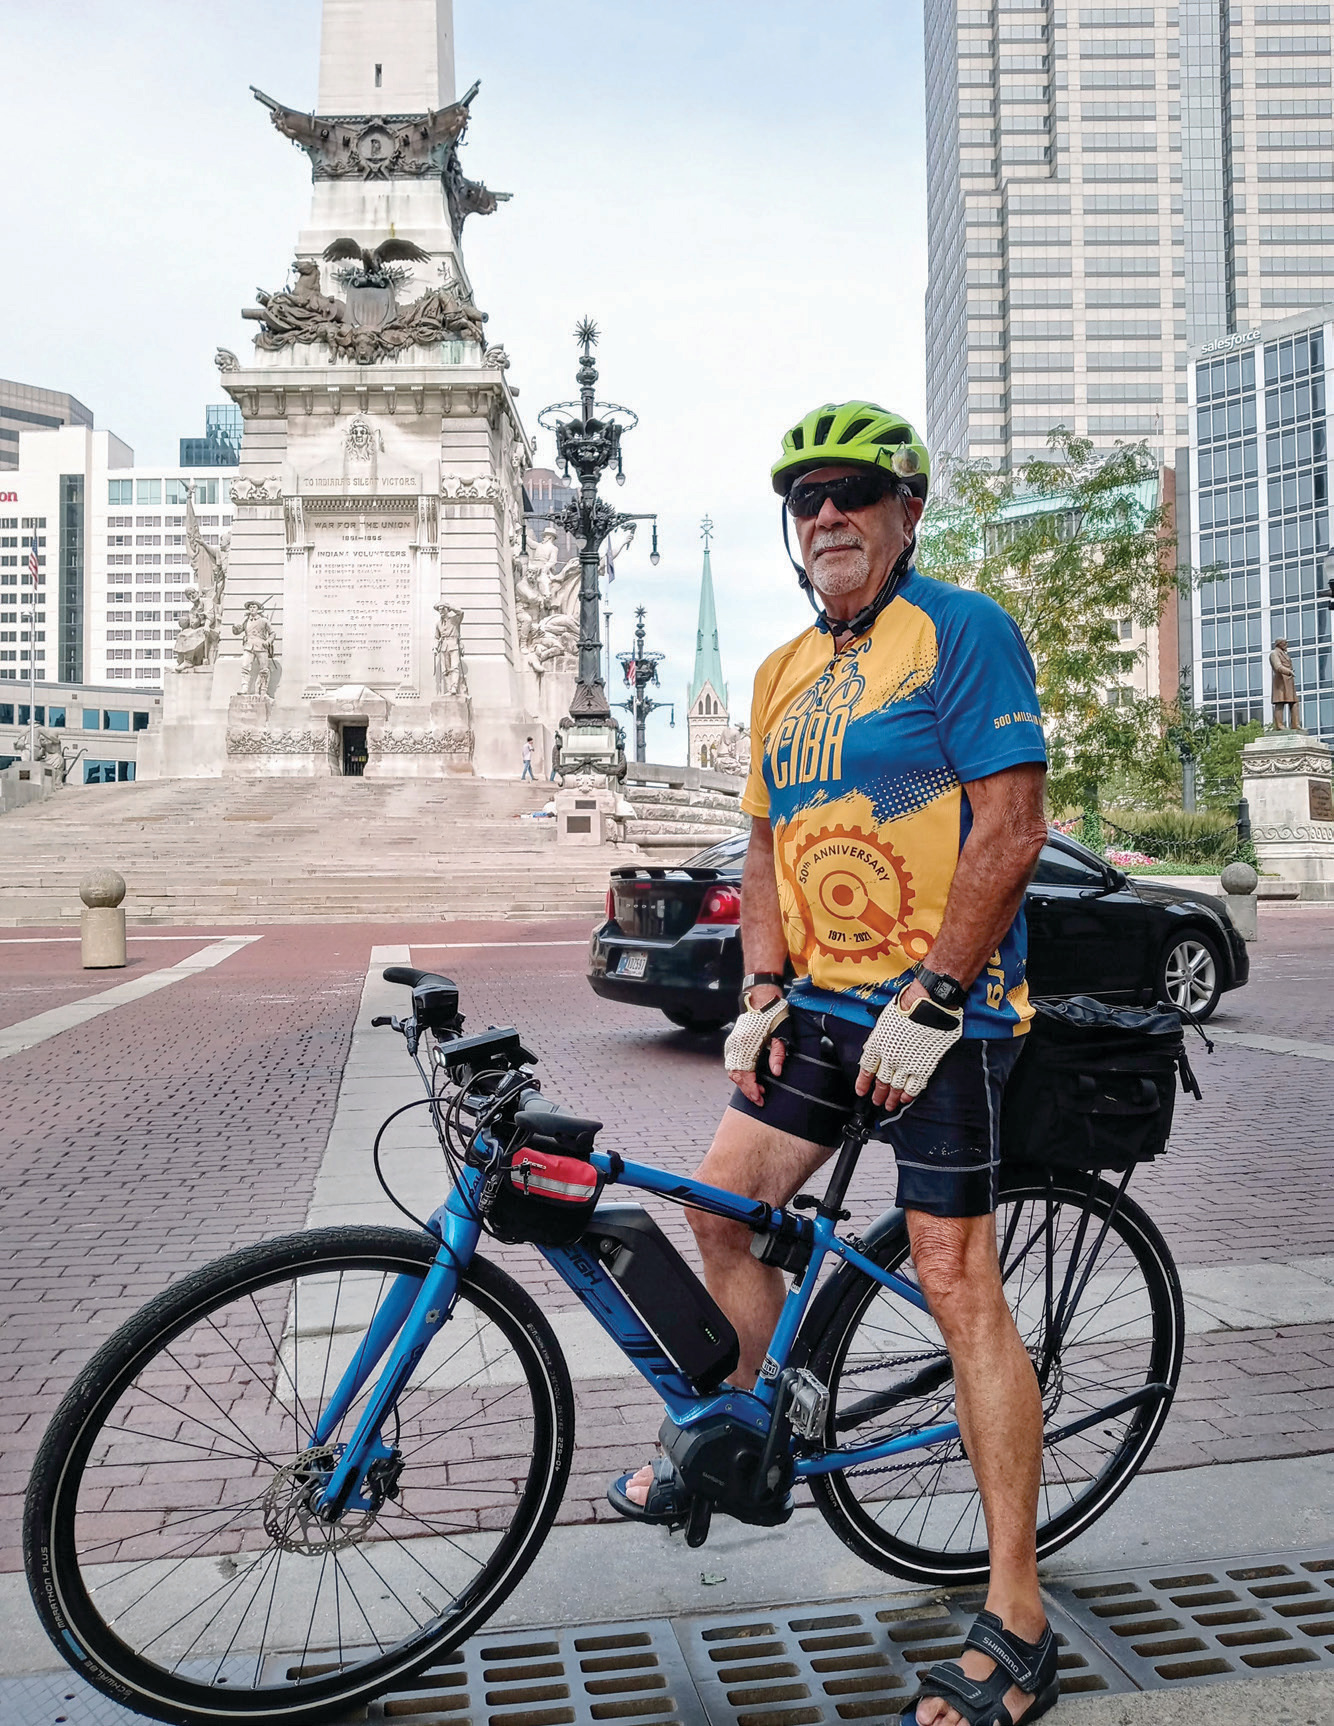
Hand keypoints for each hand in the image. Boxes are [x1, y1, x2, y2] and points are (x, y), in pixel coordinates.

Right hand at [724, 991, 788, 1105]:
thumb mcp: (782, 1034)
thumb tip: (776, 1073)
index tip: (759, 1098)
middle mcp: (735, 1044)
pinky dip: (740, 1074)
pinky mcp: (732, 1042)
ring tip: (757, 1090)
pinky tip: (751, 1078)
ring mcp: (732, 1043)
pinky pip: (732, 1063)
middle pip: (736, 1075)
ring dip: (743, 1083)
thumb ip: (778, 1054)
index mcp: (747, 1043)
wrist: (762, 999)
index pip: (745, 1073)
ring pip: (732, 1070)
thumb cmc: (774, 1016)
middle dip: (747, 1090)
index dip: (752, 1088)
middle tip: (759, 1099)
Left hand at [855, 982, 962, 1110]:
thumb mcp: (883, 1021)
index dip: (863, 1082)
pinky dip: (909, 1094)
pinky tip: (906, 1098)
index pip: (867, 1069)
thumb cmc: (906, 1006)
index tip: (861, 1091)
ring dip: (892, 1098)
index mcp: (877, 1045)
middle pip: (881, 1081)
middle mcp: (889, 1058)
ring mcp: (906, 1064)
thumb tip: (872, 1049)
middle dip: (878, 1094)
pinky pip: (915, 1086)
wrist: (927, 1004)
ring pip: (896, 1087)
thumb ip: (878, 1039)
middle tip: (876, 1101)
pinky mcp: (924, 1066)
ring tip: (889, 1105)